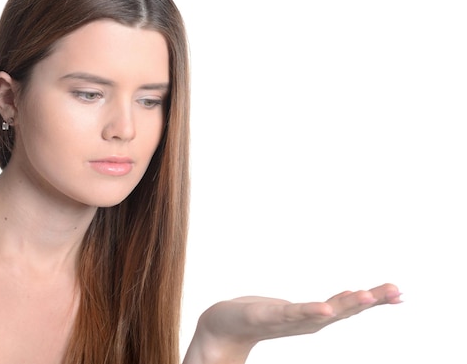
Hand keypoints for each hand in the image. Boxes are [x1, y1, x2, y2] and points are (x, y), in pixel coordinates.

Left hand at [183, 283, 400, 363]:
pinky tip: (324, 310)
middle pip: (342, 309)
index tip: (400, 293)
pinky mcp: (265, 318)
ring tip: (367, 295)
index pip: (347, 308)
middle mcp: (304, 322)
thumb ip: (314, 310)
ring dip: (344, 304)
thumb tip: (339, 302)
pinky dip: (309, 312)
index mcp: (311, 319)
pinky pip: (290, 315)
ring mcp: (286, 321)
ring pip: (320, 312)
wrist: (219, 328)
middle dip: (370, 300)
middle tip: (398, 291)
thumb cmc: (256, 319)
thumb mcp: (292, 312)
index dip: (374, 300)